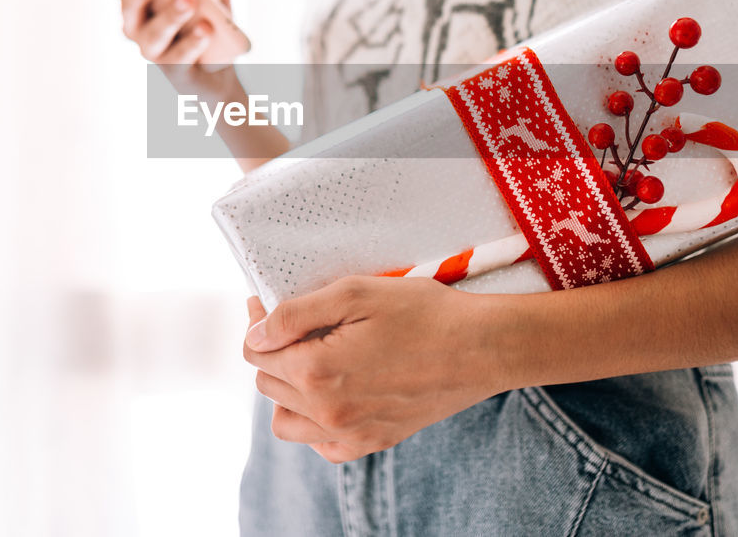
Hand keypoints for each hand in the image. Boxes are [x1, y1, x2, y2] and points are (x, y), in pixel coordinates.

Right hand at [64, 0, 240, 94]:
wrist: (219, 70)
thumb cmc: (208, 21)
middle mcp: (133, 24)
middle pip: (127, 2)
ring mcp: (151, 49)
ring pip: (153, 33)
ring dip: (171, 15)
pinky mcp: (172, 72)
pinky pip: (180, 57)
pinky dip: (194, 41)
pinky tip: (206, 28)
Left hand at [243, 276, 508, 462]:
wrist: (482, 348)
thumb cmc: (424, 313)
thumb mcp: (355, 293)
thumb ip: (295, 314)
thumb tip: (255, 335)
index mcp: (317, 371)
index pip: (256, 353)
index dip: (258, 324)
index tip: (268, 304)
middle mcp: (328, 411)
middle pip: (268, 383)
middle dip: (274, 350)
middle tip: (298, 322)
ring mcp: (351, 432)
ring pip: (286, 419)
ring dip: (287, 389)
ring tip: (311, 359)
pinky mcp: (374, 441)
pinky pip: (322, 444)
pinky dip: (315, 423)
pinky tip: (332, 393)